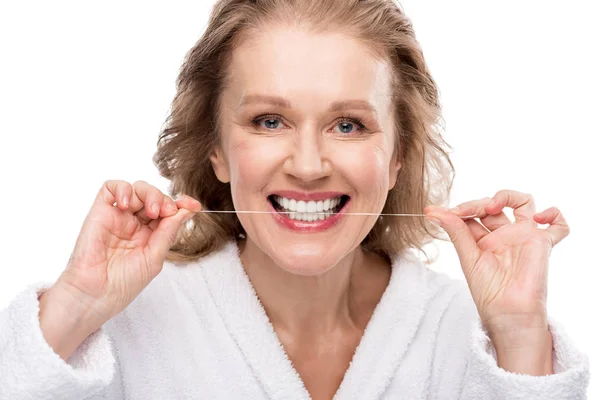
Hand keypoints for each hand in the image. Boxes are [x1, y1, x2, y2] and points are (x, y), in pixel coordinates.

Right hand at [40, 180, 200, 359]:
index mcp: (150, 235)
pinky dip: (123, 189)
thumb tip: (188, 210)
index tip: (194, 206)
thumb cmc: (123, 283)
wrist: (96, 294)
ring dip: (149, 194)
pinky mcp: (100, 212)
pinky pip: (110, 188)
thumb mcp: (155, 256)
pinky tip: (127, 205)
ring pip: (137, 189)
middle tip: (166, 212)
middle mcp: (134, 223)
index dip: (181, 205)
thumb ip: (169, 231)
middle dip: (165, 200)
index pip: (168, 211)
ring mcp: (118, 216)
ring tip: (151, 211)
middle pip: (154, 197)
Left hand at [424, 190, 568, 370]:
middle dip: (476, 203)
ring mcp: (524, 237)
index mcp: (483, 239)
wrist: (507, 313)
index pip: (472, 214)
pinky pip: (559, 225)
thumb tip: (432, 211)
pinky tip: (538, 217)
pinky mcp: (542, 243)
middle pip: (493, 205)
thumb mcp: (467, 257)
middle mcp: (504, 235)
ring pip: (523, 203)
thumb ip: (455, 231)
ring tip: (492, 206)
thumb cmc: (488, 292)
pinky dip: (554, 214)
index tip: (442, 212)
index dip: (459, 208)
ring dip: (507, 195)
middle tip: (462, 211)